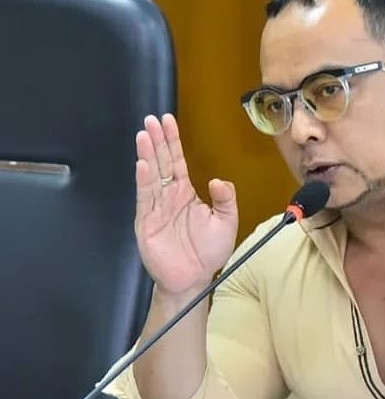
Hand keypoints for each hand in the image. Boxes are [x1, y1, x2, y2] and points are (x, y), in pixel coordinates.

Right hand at [134, 113, 237, 295]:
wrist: (193, 278)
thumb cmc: (208, 252)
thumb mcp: (227, 222)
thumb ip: (226, 199)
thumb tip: (218, 180)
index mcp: (186, 193)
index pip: (177, 161)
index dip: (173, 141)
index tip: (168, 121)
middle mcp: (168, 196)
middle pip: (161, 162)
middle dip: (157, 140)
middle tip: (151, 119)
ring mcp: (156, 207)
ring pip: (151, 175)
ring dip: (147, 154)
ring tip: (144, 134)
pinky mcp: (146, 221)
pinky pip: (145, 197)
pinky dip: (144, 180)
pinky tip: (143, 163)